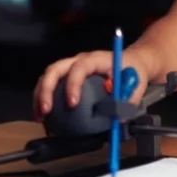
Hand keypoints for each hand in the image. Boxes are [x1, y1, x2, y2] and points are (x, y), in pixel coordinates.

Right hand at [32, 50, 150, 120]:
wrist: (133, 61)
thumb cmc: (133, 70)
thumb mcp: (137, 83)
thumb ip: (129, 100)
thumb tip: (118, 117)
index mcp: (97, 59)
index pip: (80, 67)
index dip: (73, 84)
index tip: (72, 104)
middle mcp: (80, 60)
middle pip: (56, 69)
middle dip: (47, 89)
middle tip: (46, 109)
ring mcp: (72, 66)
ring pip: (49, 75)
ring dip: (40, 95)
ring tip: (39, 116)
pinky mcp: (68, 75)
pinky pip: (52, 84)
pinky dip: (43, 98)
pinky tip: (43, 116)